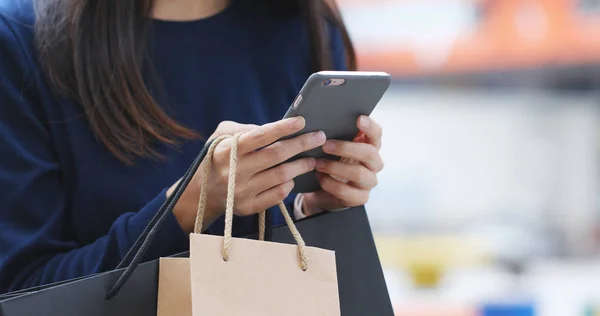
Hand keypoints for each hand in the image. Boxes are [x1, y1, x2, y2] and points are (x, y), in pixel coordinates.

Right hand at [170, 117, 325, 232]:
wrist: (201, 193)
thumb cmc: (217, 158)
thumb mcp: (221, 136)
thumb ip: (244, 129)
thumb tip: (273, 130)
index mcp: (227, 150)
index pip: (260, 136)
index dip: (283, 127)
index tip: (301, 121)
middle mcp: (235, 172)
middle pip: (276, 156)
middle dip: (301, 144)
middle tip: (319, 137)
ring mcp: (242, 192)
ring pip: (281, 176)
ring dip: (301, 166)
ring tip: (312, 158)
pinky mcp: (248, 207)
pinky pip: (277, 195)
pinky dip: (289, 184)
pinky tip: (294, 177)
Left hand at [302, 116, 383, 214]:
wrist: (323, 191)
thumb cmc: (331, 163)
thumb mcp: (334, 149)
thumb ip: (336, 136)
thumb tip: (323, 124)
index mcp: (370, 147)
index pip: (376, 134)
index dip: (370, 126)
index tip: (358, 119)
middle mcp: (374, 164)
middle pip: (369, 153)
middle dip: (346, 148)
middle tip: (325, 145)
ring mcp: (369, 182)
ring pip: (358, 173)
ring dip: (334, 167)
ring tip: (317, 163)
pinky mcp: (360, 198)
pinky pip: (346, 191)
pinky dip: (329, 183)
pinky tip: (319, 177)